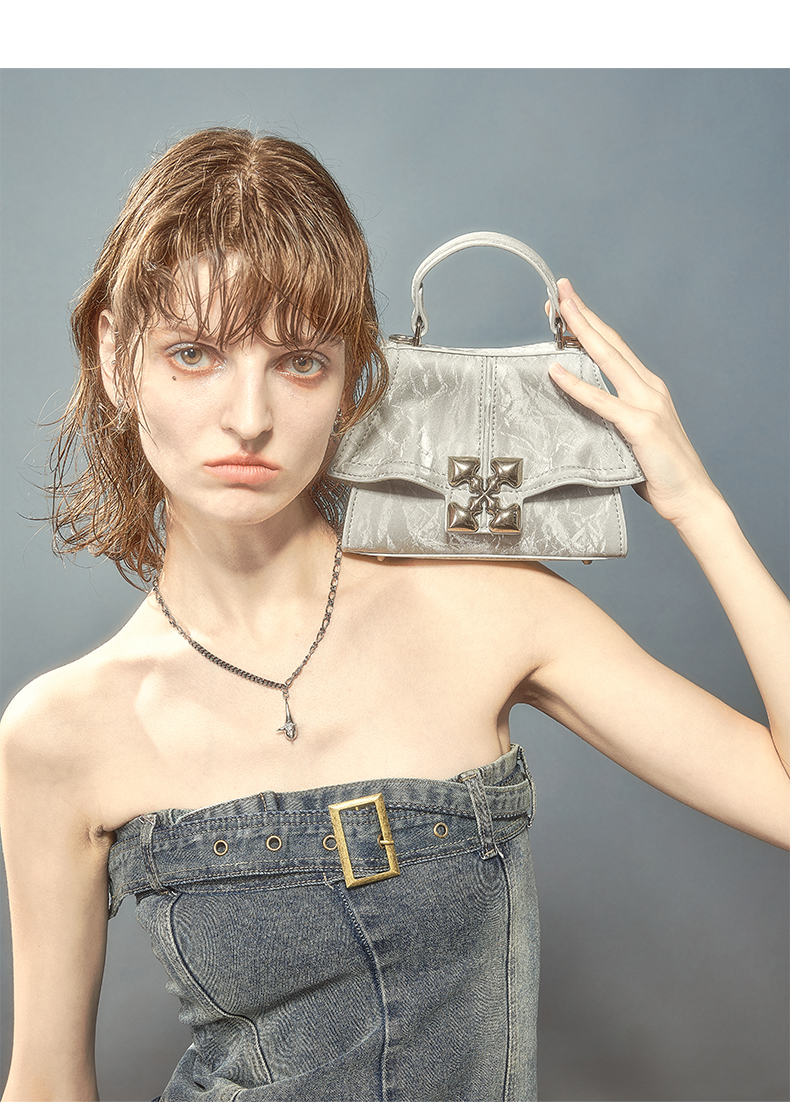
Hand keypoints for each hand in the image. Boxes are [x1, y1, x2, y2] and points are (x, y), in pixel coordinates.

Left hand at [547, 279, 722, 528]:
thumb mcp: (631, 436)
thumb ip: (611, 418)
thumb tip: (580, 411)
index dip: (589, 324)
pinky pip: (601, 401)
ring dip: (581, 331)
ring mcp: (646, 404)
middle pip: (609, 341)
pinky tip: (556, 370)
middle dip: (583, 313)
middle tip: (560, 288)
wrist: (690, 497)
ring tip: (558, 311)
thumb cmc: (658, 472)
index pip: (612, 347)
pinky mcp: (640, 426)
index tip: (566, 305)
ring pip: (607, 358)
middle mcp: (648, 387)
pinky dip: (577, 384)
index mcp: (647, 387)